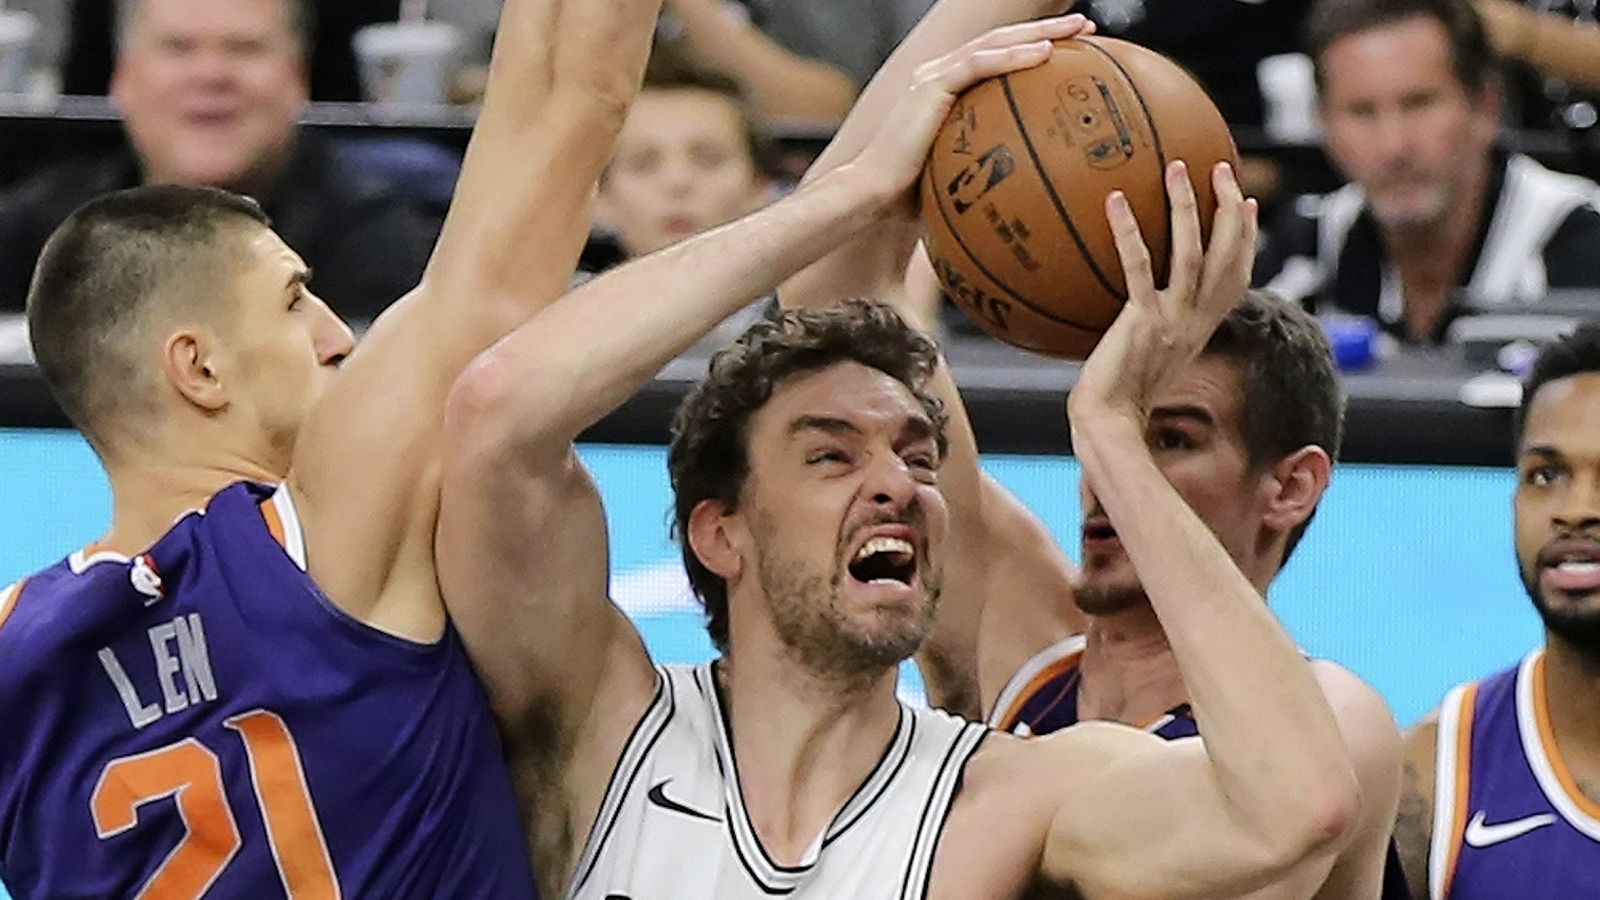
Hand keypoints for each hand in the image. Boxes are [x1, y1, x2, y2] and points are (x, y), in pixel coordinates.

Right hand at [848, 14, 1094, 218]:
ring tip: (1078, 29)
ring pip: (995, 43)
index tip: (1072, 52)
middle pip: (1001, 41)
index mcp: (944, 92)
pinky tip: (1045, 53)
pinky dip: (1013, 56)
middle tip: (1086, 28)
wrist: (870, 197)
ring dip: (1039, 33)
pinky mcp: (930, 87)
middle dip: (1047, 30)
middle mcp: (938, 76)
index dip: (1033, 49)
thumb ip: (985, 173)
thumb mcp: (956, 178)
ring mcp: (933, 78)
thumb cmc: (907, 199)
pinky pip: (979, 64)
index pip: (996, 60)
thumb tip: (1027, 197)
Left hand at [1068, 161, 1258, 425]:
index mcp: (1200, 327)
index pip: (1236, 276)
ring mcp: (1171, 320)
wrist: (1109, 423)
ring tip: (1176, 168)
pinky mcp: (1141, 322)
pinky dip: (1128, 231)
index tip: (1247, 203)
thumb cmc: (1119, 397)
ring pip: (1191, 252)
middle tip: (1219, 167)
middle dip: (1228, 207)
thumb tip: (1135, 308)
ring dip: (1186, 206)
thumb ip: (1155, 330)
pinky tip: (1113, 200)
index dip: (1246, 238)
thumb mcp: (1149, 358)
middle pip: (1226, 254)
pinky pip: (1138, 266)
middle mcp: (1194, 320)